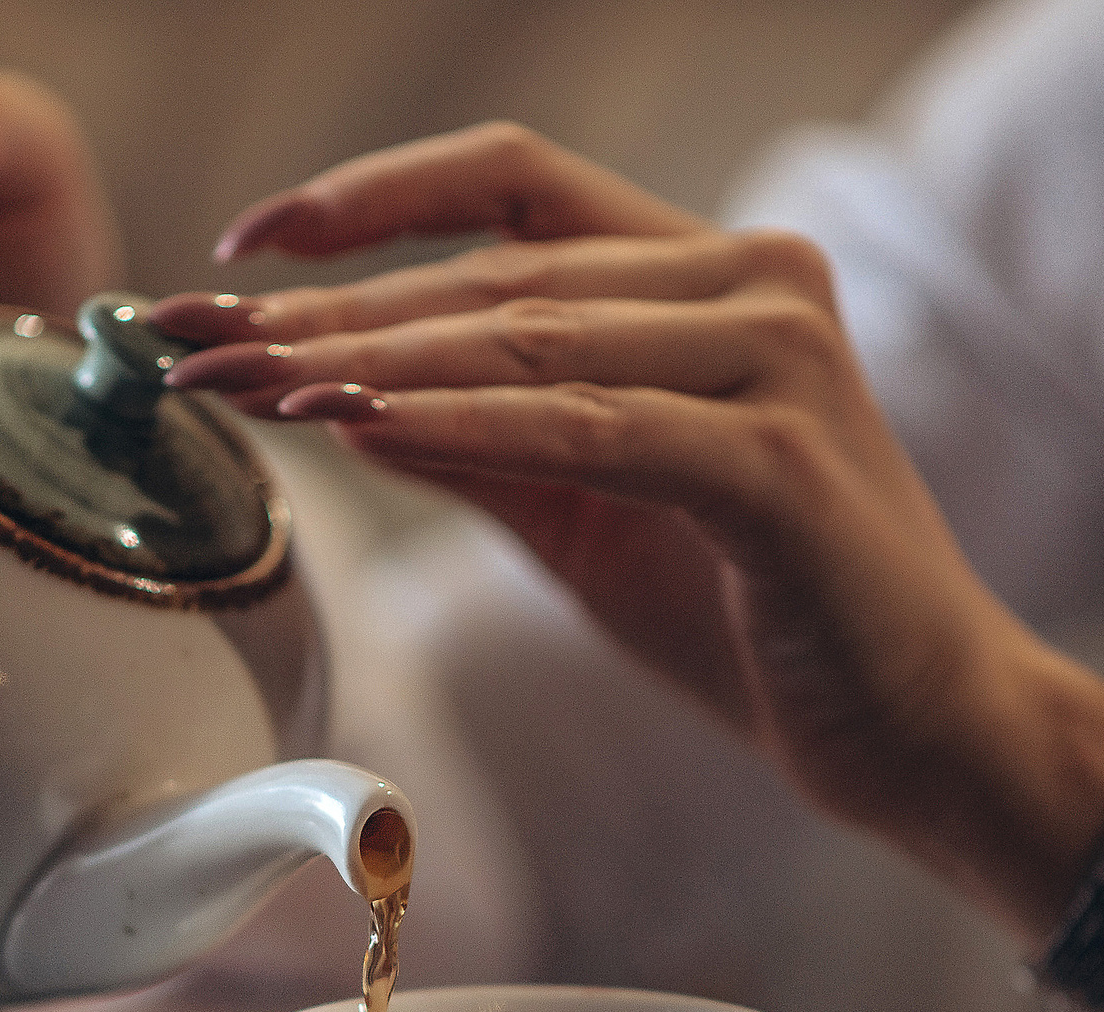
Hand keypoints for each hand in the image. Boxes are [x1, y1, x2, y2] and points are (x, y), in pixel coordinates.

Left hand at [151, 124, 1098, 881]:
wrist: (918, 732)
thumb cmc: (760, 619)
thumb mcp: (592, 512)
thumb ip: (485, 438)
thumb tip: (330, 393)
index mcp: (710, 277)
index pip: (516, 187)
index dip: (369, 199)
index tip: (238, 243)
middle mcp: (754, 284)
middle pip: (497, 269)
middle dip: (323, 309)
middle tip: (184, 337)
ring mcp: (778, 361)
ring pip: (532, 336)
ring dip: (367, 359)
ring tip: (241, 380)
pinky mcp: (779, 464)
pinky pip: (589, 428)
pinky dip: (466, 428)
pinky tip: (357, 430)